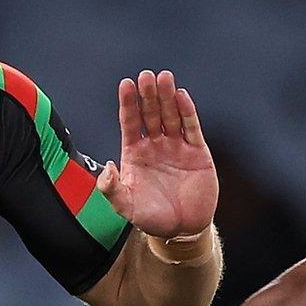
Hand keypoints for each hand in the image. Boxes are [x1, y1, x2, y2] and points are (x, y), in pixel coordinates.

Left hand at [97, 70, 217, 237]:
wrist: (182, 230)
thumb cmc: (150, 217)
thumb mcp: (126, 207)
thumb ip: (112, 190)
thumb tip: (107, 167)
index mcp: (135, 153)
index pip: (130, 122)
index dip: (128, 103)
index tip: (126, 84)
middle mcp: (155, 145)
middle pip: (151, 113)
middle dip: (148, 94)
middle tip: (146, 75)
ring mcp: (176, 147)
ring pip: (171, 116)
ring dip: (167, 97)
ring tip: (164, 77)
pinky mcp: (197, 153)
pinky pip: (191, 129)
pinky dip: (187, 112)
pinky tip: (182, 96)